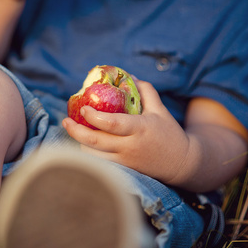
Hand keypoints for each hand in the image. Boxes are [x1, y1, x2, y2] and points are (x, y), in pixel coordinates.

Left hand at [62, 79, 190, 184]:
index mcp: (140, 128)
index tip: (82, 108)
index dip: (93, 117)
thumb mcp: (160, 109)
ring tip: (74, 131)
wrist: (181, 164)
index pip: (112, 123)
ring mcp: (125, 161)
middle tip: (65, 121)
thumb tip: (128, 76)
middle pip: (95, 142)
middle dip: (76, 131)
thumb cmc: (169, 133)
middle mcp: (130, 146)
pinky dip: (89, 155)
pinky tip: (84, 145)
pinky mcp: (123, 171)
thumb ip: (145, 91)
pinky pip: (99, 164)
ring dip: (80, 144)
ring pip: (93, 156)